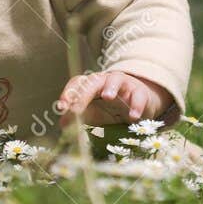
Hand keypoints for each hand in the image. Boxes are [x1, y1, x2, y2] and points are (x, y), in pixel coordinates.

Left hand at [57, 71, 172, 127]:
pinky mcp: (140, 92)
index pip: (77, 83)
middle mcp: (105, 81)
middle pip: (93, 82)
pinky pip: (138, 96)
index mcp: (91, 84)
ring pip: (116, 79)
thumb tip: (62, 124)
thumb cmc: (113, 108)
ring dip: (111, 87)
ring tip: (107, 97)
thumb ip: (80, 117)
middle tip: (75, 110)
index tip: (61, 107)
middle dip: (83, 95)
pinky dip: (136, 105)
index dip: (68, 93)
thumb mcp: (95, 113)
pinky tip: (133, 117)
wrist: (140, 104)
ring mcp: (123, 84)